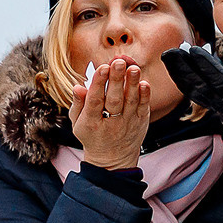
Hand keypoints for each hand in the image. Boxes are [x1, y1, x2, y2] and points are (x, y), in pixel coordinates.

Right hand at [69, 55, 152, 170]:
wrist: (112, 160)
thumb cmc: (92, 136)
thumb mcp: (77, 123)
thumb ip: (78, 104)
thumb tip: (78, 87)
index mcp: (91, 122)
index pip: (95, 100)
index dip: (98, 84)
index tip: (102, 67)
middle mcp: (110, 123)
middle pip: (114, 100)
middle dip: (116, 80)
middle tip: (118, 62)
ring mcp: (127, 123)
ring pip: (131, 102)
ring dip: (132, 84)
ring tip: (133, 68)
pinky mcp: (140, 123)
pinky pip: (143, 108)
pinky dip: (145, 96)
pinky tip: (144, 83)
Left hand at [163, 43, 222, 142]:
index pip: (218, 82)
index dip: (204, 66)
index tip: (192, 50)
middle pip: (199, 89)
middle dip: (182, 70)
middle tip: (169, 52)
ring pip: (197, 94)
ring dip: (182, 76)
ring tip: (171, 59)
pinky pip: (203, 97)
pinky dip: (192, 83)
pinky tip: (187, 72)